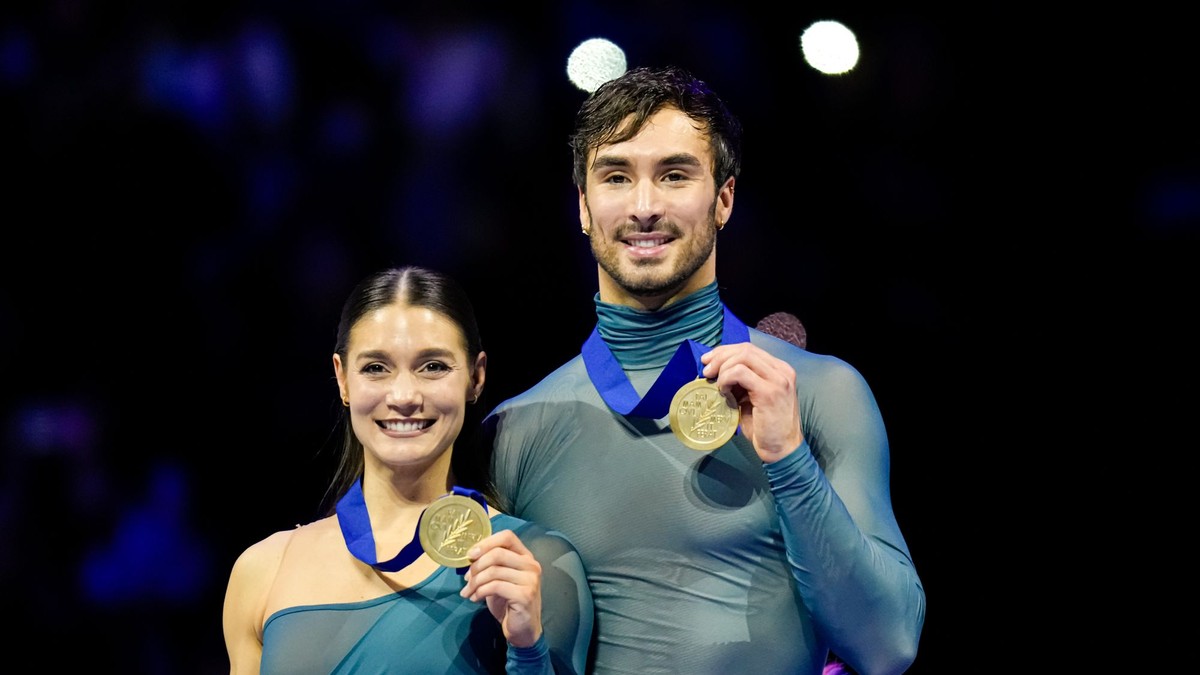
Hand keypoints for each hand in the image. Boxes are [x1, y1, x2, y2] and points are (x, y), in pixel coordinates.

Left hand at [459, 528, 543, 647]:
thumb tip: (470, 557)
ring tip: (467, 592)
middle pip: (497, 553)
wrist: (523, 630)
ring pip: (494, 571)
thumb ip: (491, 565)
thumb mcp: (499, 579)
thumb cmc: (509, 603)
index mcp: (525, 556)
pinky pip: (495, 586)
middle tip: (466, 579)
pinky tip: (475, 599)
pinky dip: (480, 592)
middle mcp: (531, 565)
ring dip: (475, 582)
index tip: (470, 555)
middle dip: (476, 566)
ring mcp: (530, 580)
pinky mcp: (525, 595)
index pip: (507, 536)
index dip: (486, 543)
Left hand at [700, 342, 803, 462]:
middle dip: (720, 356)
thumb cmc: (765, 427)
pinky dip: (727, 378)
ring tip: (717, 386)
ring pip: (743, 357)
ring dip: (723, 368)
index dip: (725, 351)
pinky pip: (740, 373)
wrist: (781, 450)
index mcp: (779, 369)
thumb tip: (714, 371)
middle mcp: (782, 370)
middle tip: (706, 371)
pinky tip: (724, 392)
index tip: (708, 361)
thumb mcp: (752, 398)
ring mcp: (778, 380)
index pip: (749, 349)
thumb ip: (741, 383)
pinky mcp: (769, 392)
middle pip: (745, 349)